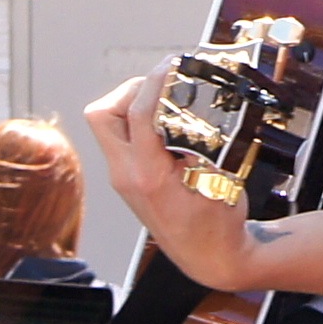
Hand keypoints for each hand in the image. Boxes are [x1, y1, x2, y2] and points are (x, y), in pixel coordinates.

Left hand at [87, 65, 255, 292]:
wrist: (209, 256)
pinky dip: (136, 121)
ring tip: (163, 99)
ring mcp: (123, 177)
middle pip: (103, 115)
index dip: (155, 83)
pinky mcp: (127, 179)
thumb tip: (195, 109)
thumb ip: (203, 142)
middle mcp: (126, 175)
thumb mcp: (219, 179)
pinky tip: (164, 121)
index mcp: (148, 175)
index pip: (137, 115)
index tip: (172, 67)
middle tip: (161, 84)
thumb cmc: (217, 225)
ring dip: (129, 104)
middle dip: (130, 90)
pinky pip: (120, 138)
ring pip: (106, 125)